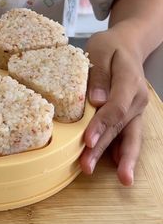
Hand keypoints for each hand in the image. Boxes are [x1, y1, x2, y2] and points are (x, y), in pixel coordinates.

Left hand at [80, 28, 148, 185]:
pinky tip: (119, 167)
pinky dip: (125, 152)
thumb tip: (96, 100)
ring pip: (129, 135)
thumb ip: (99, 74)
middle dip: (103, 148)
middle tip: (87, 166)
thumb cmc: (111, 46)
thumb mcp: (101, 49)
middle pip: (119, 127)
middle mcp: (137, 99)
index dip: (101, 126)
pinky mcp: (132, 114)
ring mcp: (137, 109)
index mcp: (129, 81)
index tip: (87, 140)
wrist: (129, 44)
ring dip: (122, 158)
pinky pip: (131, 135)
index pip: (115, 108)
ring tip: (122, 179)